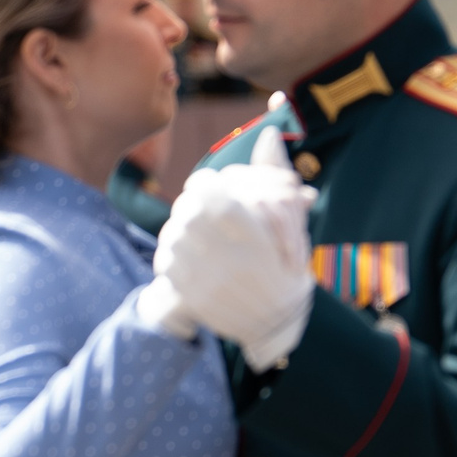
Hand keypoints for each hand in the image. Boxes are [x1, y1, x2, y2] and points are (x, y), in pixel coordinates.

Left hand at [146, 127, 316, 370]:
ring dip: (178, 229)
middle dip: (190, 207)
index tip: (212, 190)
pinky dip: (170, 255)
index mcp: (253, 232)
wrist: (278, 324)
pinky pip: (166, 263)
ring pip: (172, 235)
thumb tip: (270, 132)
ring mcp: (208, 279)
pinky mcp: (192, 298)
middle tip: (199, 211)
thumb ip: (274, 174)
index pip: (208, 189)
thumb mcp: (290, 222)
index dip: (206, 186)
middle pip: (186, 211)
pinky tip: (184, 256)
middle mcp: (229, 255)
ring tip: (193, 234)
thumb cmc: (286, 267)